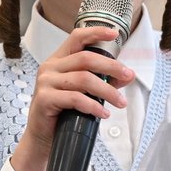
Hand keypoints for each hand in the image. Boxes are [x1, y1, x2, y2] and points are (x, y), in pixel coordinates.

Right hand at [10, 26, 133, 170]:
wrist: (42, 137)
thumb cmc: (62, 112)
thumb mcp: (84, 93)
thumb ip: (102, 81)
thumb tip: (126, 76)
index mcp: (59, 60)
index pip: (76, 38)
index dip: (96, 32)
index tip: (114, 33)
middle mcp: (50, 67)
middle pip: (86, 58)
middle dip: (111, 67)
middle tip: (129, 76)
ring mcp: (46, 82)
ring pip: (83, 79)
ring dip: (107, 91)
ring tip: (120, 102)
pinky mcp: (45, 99)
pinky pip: (75, 98)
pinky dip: (93, 106)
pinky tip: (103, 113)